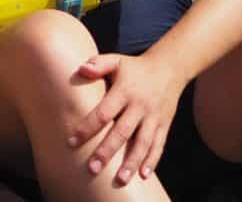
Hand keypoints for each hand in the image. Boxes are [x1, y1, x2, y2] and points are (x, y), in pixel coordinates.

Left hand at [67, 49, 186, 185]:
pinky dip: (152, 161)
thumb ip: (98, 64)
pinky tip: (143, 175)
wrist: (169, 68)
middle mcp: (140, 106)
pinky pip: (158, 145)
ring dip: (131, 162)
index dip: (88, 127)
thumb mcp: (117, 61)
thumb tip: (81, 69)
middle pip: (122, 132)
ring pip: (142, 143)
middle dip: (107, 151)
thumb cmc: (135, 67)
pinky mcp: (164, 125)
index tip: (72, 141)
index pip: (104, 112)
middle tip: (92, 168)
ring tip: (120, 179)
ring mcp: (153, 117)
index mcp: (124, 91)